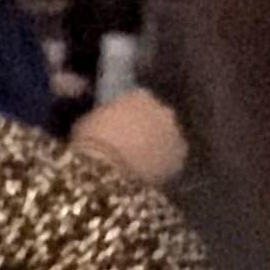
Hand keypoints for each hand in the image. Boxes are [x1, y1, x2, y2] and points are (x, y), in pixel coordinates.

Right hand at [67, 87, 188, 185]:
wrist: (106, 172)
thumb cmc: (90, 142)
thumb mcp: (89, 120)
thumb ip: (105, 117)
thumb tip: (105, 123)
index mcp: (139, 95)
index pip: (138, 99)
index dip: (130, 113)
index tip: (121, 125)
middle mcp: (163, 109)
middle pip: (158, 117)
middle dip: (149, 128)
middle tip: (132, 145)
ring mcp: (175, 134)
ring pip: (168, 138)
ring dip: (159, 146)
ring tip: (141, 163)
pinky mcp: (180, 159)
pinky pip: (172, 160)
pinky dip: (164, 165)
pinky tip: (150, 174)